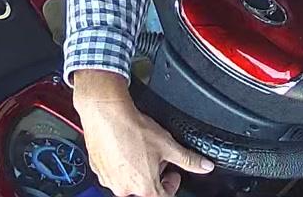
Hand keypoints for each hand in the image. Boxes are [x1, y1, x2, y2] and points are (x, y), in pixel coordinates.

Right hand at [72, 71, 213, 195]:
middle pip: (144, 190)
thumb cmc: (133, 130)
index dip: (172, 185)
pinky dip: (121, 164)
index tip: (173, 173)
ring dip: (137, 171)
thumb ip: (188, 160)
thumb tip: (204, 166)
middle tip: (157, 158)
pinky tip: (125, 148)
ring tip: (141, 150)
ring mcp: (108, 180)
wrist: (107, 114)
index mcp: (144, 187)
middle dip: (154, 176)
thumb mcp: (168, 145)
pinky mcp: (97, 170)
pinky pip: (112, 173)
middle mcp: (124, 188)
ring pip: (128, 182)